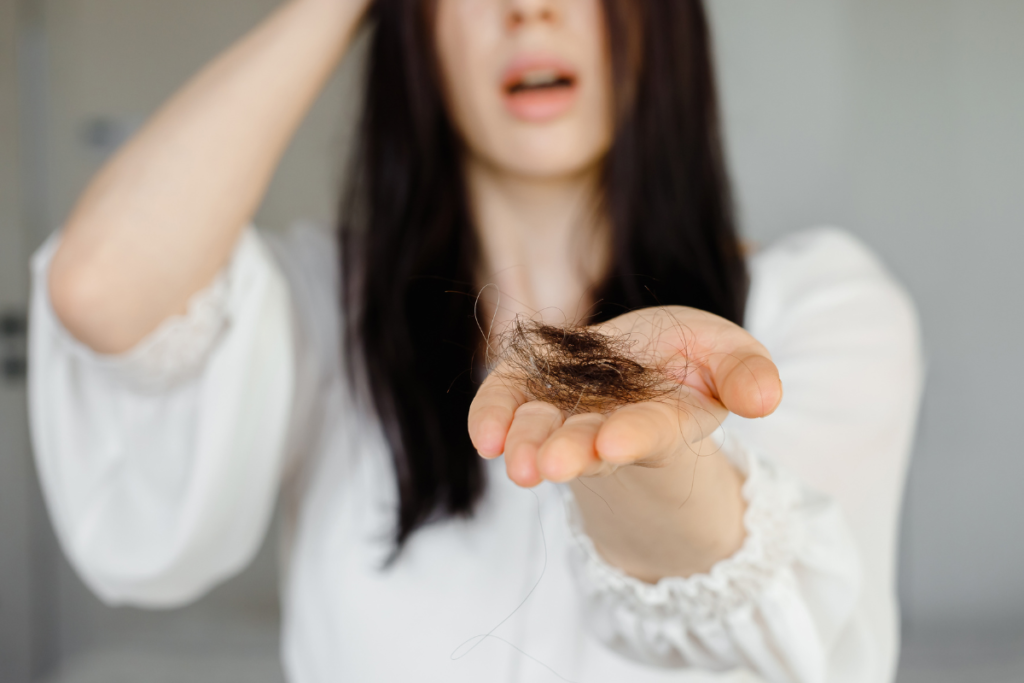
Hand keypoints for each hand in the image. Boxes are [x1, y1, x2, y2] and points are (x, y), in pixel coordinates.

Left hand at [468, 306, 782, 487]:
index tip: (611, 443)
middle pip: (587, 443)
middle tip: (545, 467)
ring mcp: (565, 410)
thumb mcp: (730, 355)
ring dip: (527, 443)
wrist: (644, 359)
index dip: (632, 436)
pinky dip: (492, 417)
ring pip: (543, 431)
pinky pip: (507, 404)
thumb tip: (766, 399)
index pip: (649, 432)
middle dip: (567, 452)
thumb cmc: (692, 357)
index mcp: (665, 421)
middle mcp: (609, 425)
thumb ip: (746, 373)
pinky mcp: (529, 388)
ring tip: (514, 461)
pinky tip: (483, 436)